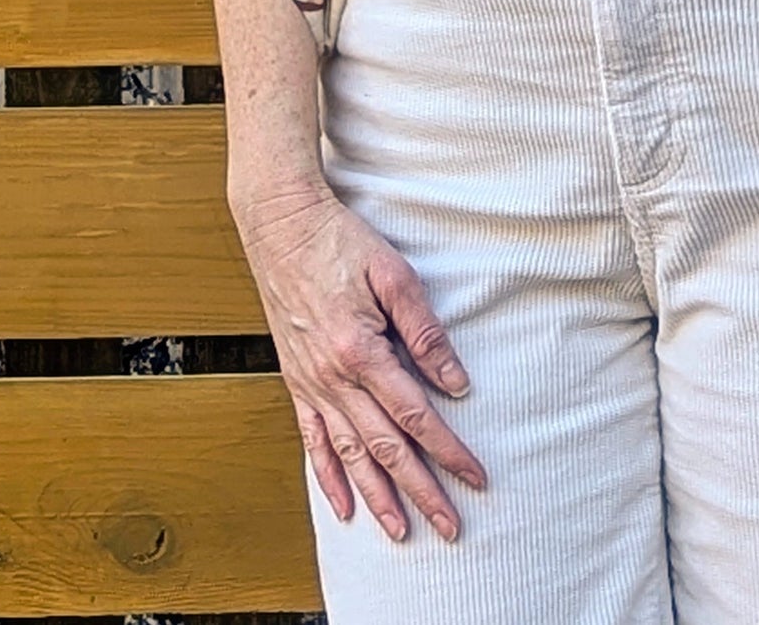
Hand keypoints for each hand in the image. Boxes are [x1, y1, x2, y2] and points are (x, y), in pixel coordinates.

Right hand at [231, 184, 487, 542]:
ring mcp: (311, 384)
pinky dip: (328, 477)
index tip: (476, 478)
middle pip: (385, 448)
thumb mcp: (394, 274)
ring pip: (349, 454)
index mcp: (362, 351)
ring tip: (401, 531)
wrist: (282, 227)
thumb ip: (425, 331)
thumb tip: (455, 382)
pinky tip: (344, 506)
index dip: (449, 450)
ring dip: (377, 496)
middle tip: (450, 527)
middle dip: (421, 491)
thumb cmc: (342, 242)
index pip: (415, 416)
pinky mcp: (296, 381)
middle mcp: (333, 378)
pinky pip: (312, 441)